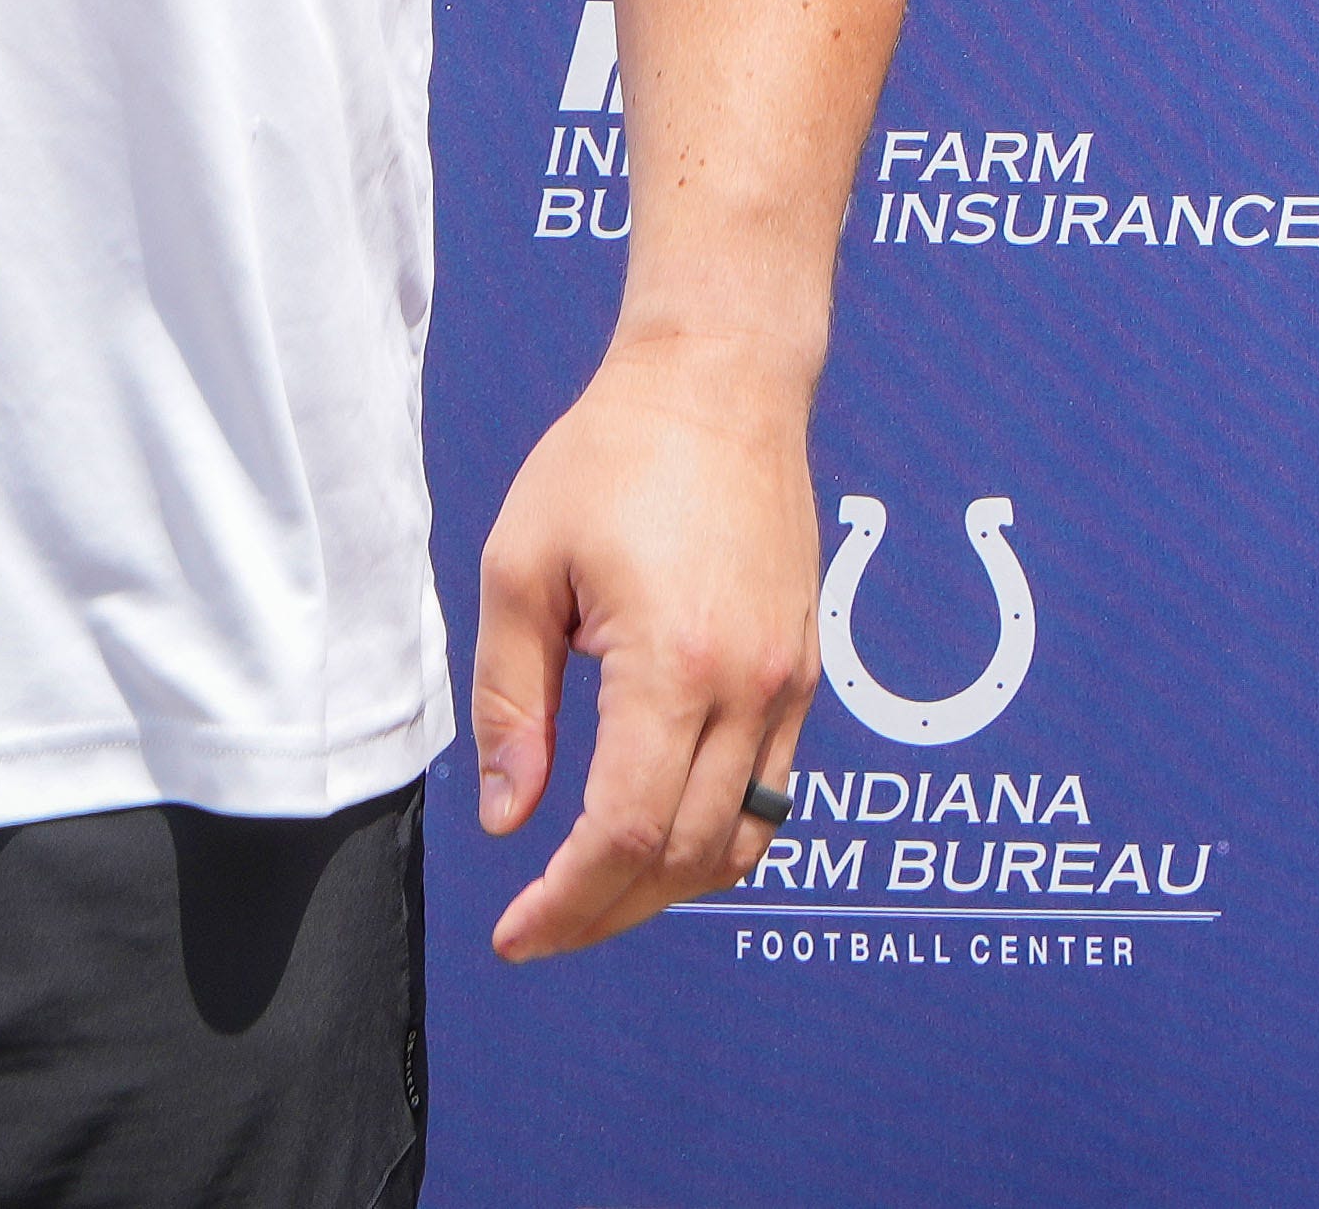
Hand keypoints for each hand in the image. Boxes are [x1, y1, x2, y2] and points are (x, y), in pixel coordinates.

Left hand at [465, 337, 821, 959]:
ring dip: (665, 889)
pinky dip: (714, 838)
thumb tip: (512, 816)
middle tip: (539, 927)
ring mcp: (790, 682)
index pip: (625, 834)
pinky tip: (655, 833)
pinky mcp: (806, 671)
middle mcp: (749, 686)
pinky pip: (772, 792)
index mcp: (674, 663)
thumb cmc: (612, 458)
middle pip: (683, 857)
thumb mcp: (521, 570)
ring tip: (593, 893)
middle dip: (605, 912)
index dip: (567, 903)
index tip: (515, 933)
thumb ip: (512, 703)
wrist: (722, 384)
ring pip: (740, 840)